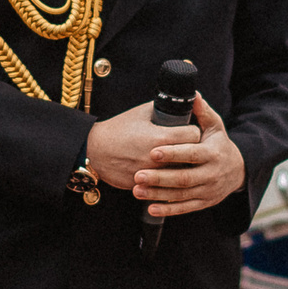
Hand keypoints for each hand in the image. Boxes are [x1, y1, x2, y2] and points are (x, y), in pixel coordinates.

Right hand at [83, 100, 201, 192]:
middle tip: (188, 146)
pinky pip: (164, 185)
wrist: (93, 151)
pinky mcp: (145, 186)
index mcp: (160, 137)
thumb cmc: (117, 129)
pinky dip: (166, 179)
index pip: (194, 134)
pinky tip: (166, 172)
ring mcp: (152, 174)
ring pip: (180, 173)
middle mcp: (159, 158)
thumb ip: (160, 108)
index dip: (193, 131)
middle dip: (191, 150)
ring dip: (181, 166)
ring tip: (179, 160)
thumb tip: (175, 103)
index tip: (190, 131)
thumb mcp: (139, 113)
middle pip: (191, 156)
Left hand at [130, 94, 244, 217]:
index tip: (153, 152)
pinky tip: (150, 207)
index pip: (192, 154)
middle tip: (138, 175)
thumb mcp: (215, 126)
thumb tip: (193, 94)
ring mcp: (208, 191)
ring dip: (158, 194)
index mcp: (213, 153)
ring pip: (181, 195)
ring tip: (137, 190)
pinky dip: (167, 209)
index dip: (173, 154)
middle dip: (160, 178)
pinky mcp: (203, 203)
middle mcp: (211, 174)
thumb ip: (202, 112)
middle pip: (184, 178)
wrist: (238, 171)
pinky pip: (184, 208)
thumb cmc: (219, 144)